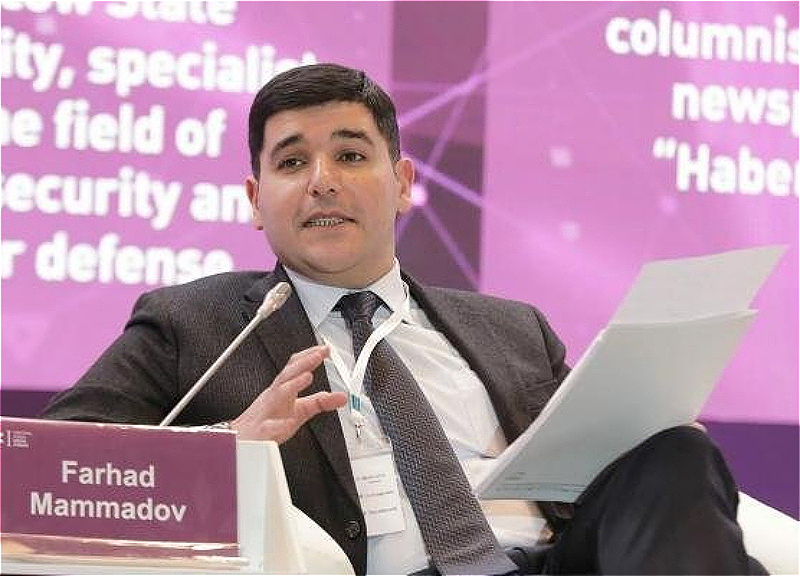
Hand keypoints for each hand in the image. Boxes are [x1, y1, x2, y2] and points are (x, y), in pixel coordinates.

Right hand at [230, 345, 346, 442]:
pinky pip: (269, 427)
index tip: (325, 349)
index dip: (309, 356)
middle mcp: (274, 396)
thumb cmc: (269, 421)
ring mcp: (266, 412)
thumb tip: (342, 397)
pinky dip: (278, 424)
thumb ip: (320, 403)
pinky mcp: (261, 431)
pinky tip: (288, 422)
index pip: (294, 368)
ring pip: (277, 395)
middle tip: (319, 354)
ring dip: (292, 384)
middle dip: (303, 363)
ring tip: (308, 376)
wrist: (243, 439)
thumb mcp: (300, 411)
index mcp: (282, 390)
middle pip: (287, 375)